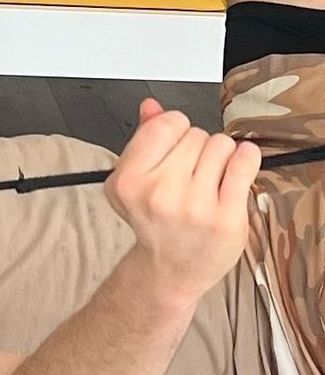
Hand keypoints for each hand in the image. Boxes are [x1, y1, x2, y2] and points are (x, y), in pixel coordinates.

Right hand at [104, 100, 260, 310]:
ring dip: (220, 154)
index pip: (164, 125)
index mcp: (129, 181)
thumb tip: (151, 106)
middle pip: (195, 134)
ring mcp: (196, 207)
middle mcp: (160, 193)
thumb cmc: (154, 221)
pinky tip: (240, 161)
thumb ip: (142, 138)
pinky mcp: (227, 218)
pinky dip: (245, 157)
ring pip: (220, 145)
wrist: (171, 268)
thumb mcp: (134, 179)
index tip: (176, 140)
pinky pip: (243, 165)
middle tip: (192, 169)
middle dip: (197, 145)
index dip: (174, 127)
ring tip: (211, 174)